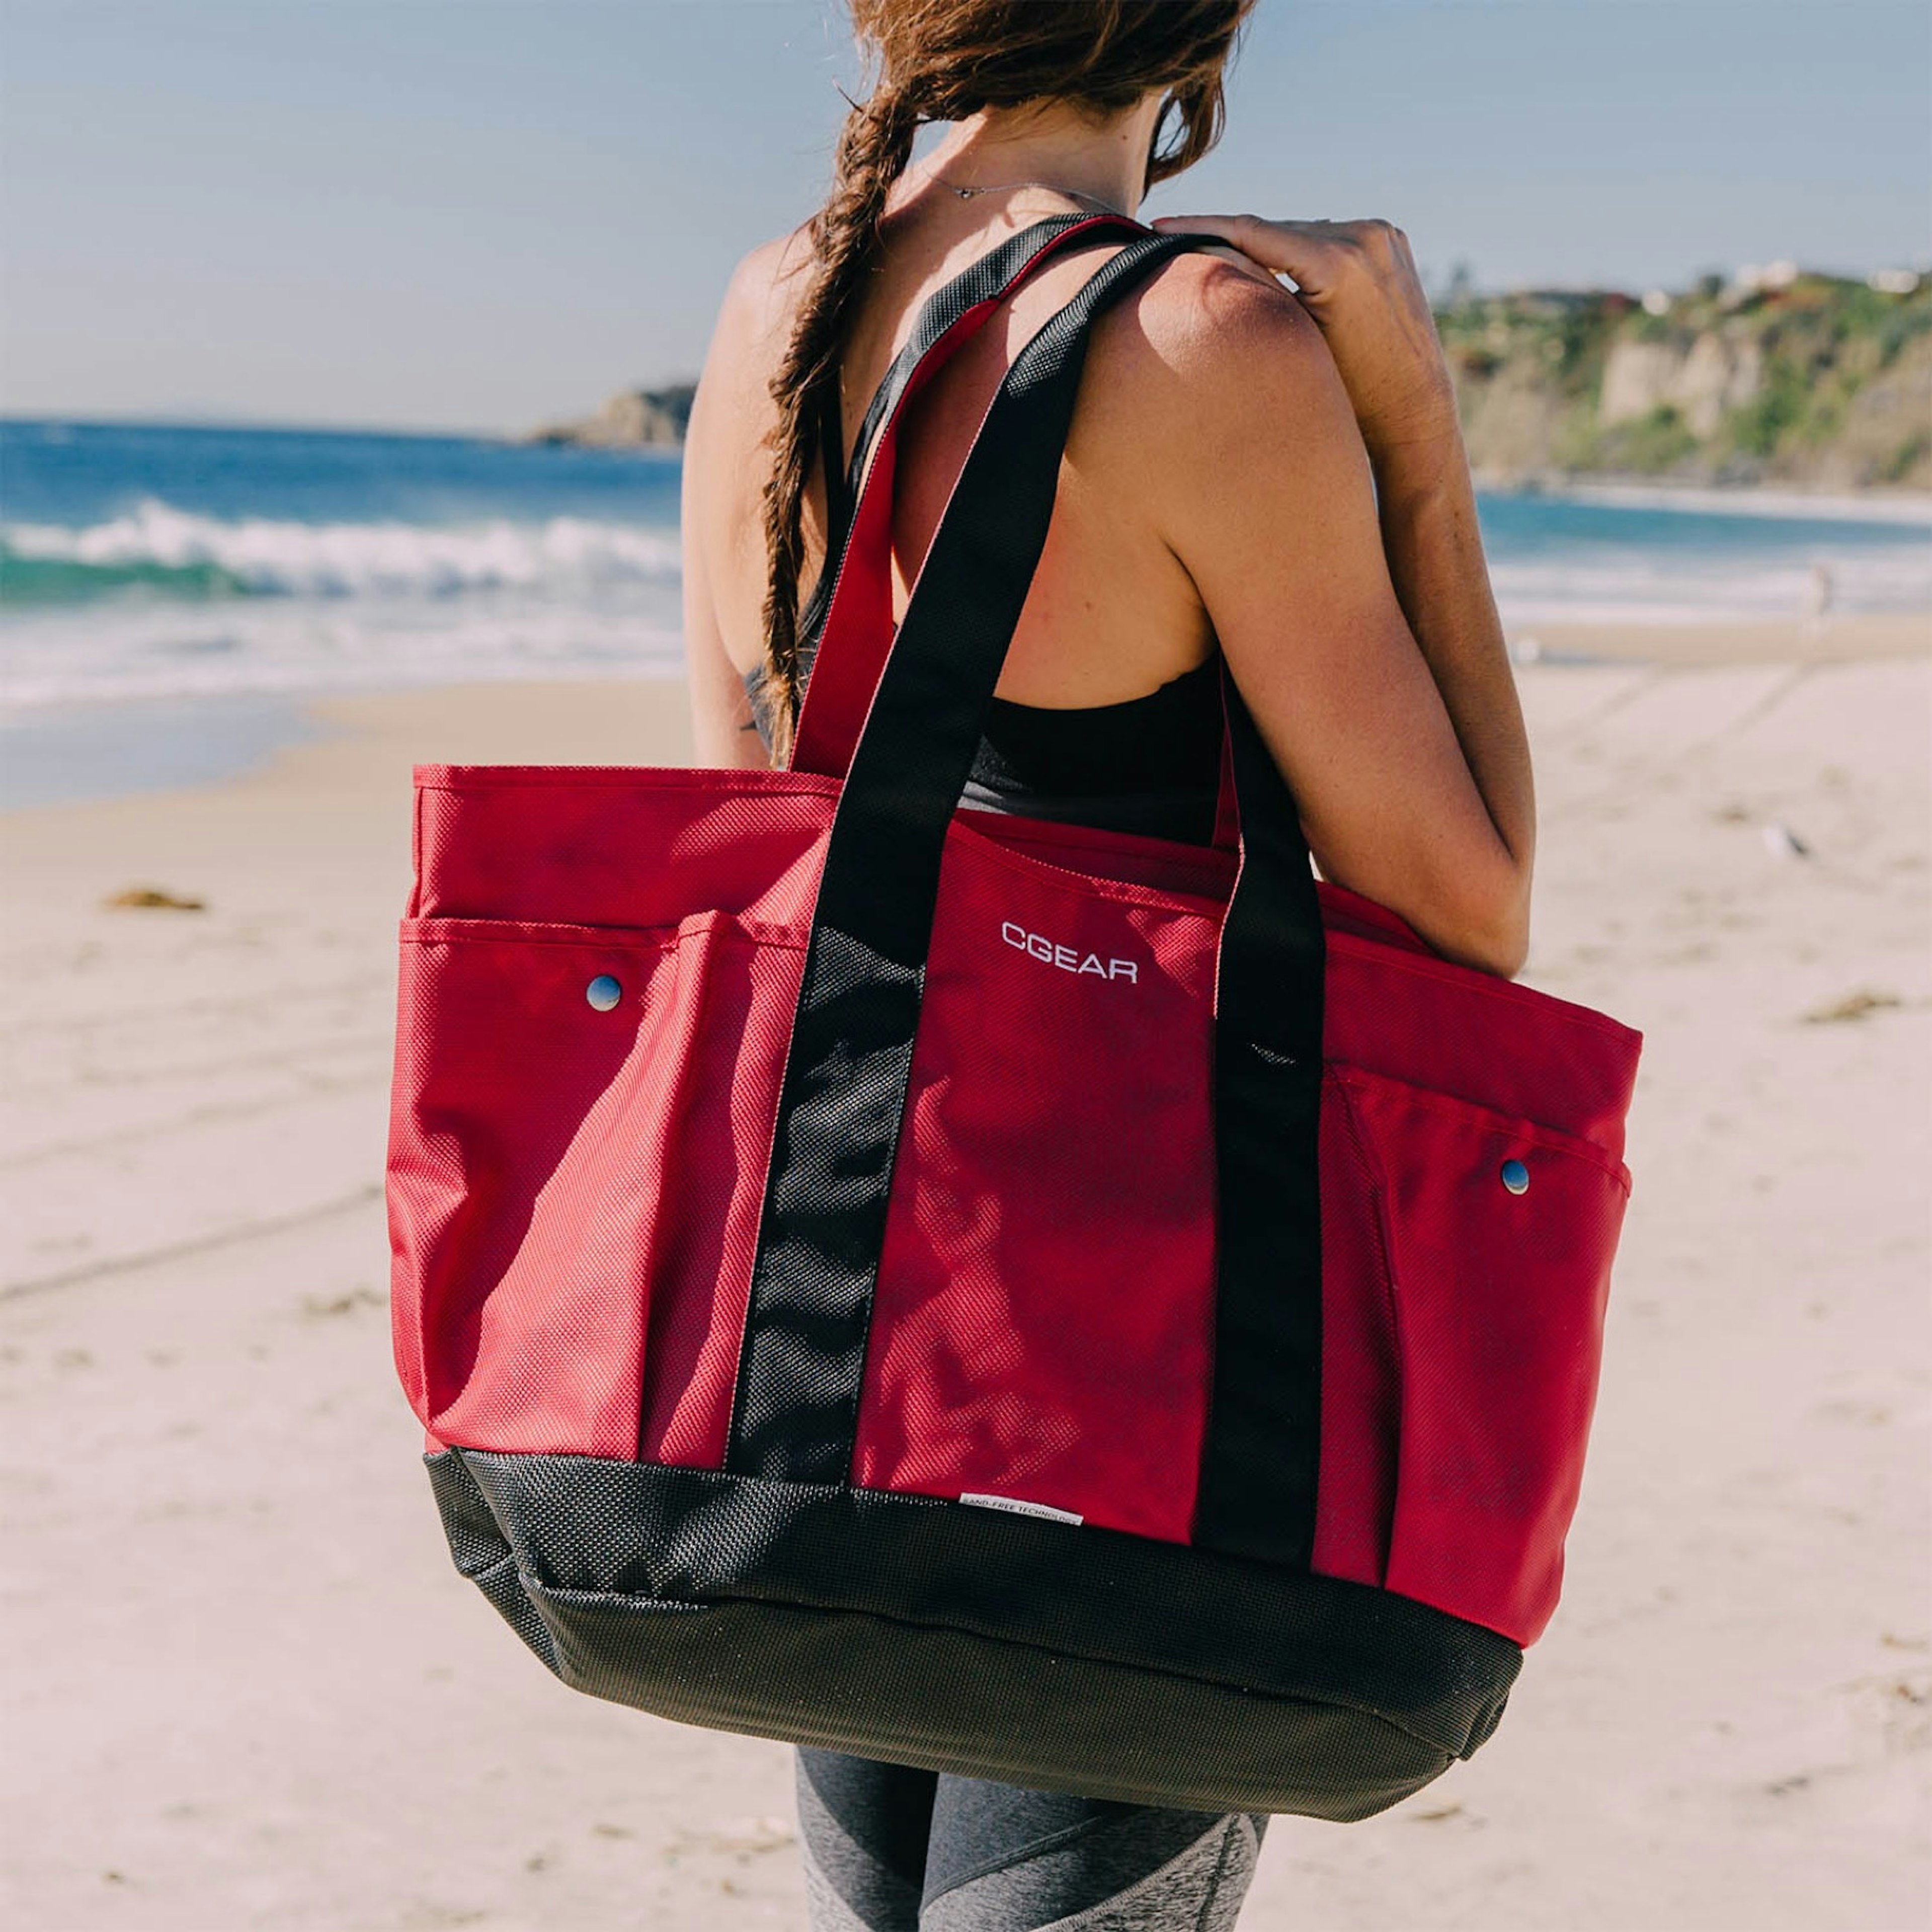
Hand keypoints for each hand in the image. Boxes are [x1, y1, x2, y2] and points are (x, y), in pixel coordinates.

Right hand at [1149, 214, 1458, 463]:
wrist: (1413, 410)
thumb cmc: (1346, 394)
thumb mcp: (1289, 342)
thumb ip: (1254, 292)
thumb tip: (1209, 252)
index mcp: (1337, 264)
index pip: (1253, 232)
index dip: (1202, 226)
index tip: (1160, 224)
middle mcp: (1364, 237)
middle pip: (1278, 231)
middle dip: (1231, 238)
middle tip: (1179, 243)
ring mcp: (1382, 234)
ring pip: (1303, 233)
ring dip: (1269, 246)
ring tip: (1225, 261)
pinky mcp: (1392, 238)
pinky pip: (1331, 237)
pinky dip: (1303, 250)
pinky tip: (1278, 266)